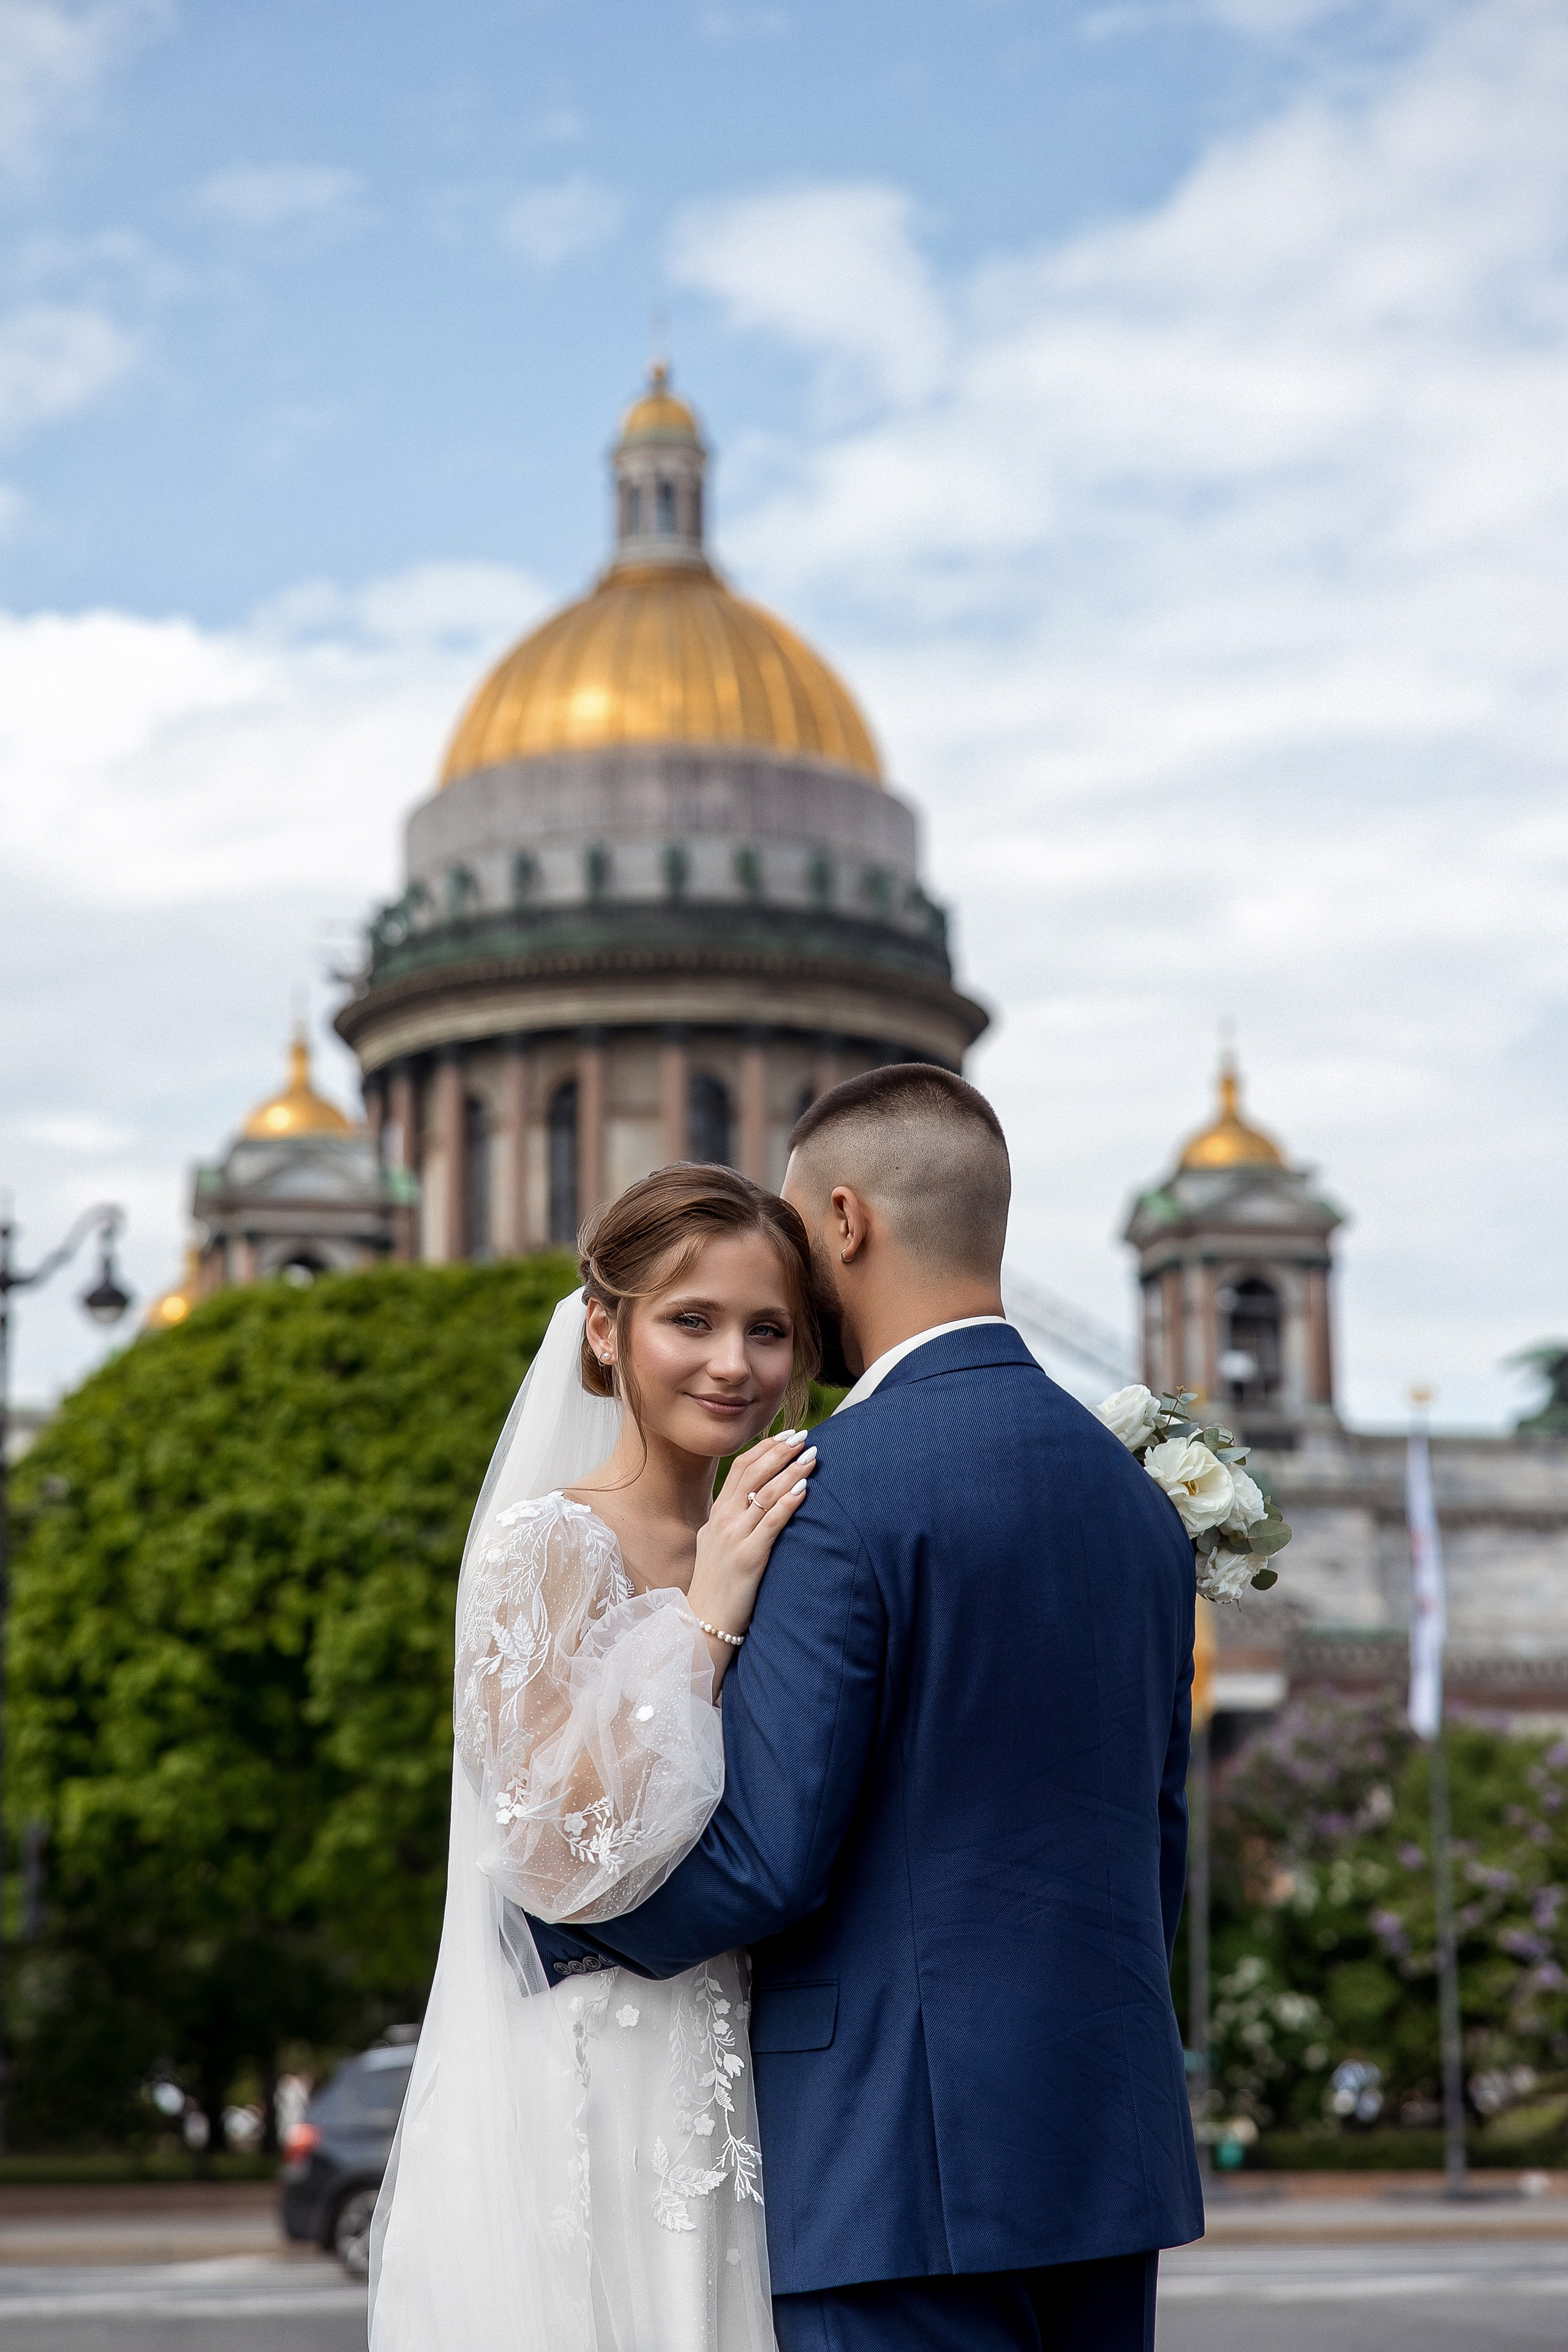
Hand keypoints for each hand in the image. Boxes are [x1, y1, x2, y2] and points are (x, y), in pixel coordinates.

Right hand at [687, 1429, 816, 1679]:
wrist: (703, 1621)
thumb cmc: (715, 1584)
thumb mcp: (714, 1543)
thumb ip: (728, 1520)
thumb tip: (747, 1501)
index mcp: (716, 1513)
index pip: (740, 1468)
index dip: (765, 1448)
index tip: (786, 1435)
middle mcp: (723, 1519)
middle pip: (753, 1472)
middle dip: (780, 1451)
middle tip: (803, 1436)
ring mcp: (735, 1537)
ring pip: (765, 1493)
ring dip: (791, 1470)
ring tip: (812, 1455)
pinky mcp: (749, 1557)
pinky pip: (772, 1522)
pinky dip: (789, 1502)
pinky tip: (805, 1489)